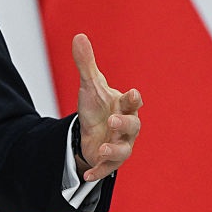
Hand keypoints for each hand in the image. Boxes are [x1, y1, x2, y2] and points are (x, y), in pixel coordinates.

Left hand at [73, 34, 142, 182]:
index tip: (132, 93)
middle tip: (113, 121)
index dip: (133, 99)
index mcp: (124, 107)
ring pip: (123, 151)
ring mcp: (119, 146)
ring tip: (101, 149)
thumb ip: (85, 64)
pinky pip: (106, 170)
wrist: (91, 131)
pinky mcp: (108, 162)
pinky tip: (86, 176)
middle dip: (124, 125)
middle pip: (132, 127)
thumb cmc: (98, 106)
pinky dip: (97, 172)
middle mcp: (126, 128)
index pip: (133, 102)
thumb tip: (78, 35)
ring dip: (114, 152)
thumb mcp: (89, 85)